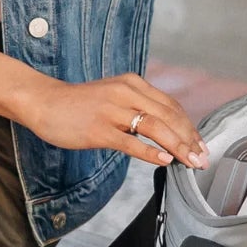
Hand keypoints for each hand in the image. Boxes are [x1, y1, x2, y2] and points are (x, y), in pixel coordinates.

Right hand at [19, 72, 210, 168]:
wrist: (43, 101)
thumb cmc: (77, 104)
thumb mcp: (112, 97)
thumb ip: (136, 108)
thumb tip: (162, 131)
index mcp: (132, 84)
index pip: (171, 106)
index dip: (189, 127)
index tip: (200, 145)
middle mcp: (126, 93)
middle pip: (169, 117)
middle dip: (189, 139)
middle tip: (202, 158)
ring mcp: (112, 110)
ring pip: (155, 128)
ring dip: (177, 146)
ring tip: (190, 162)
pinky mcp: (99, 129)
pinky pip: (130, 141)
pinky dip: (150, 152)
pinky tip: (164, 160)